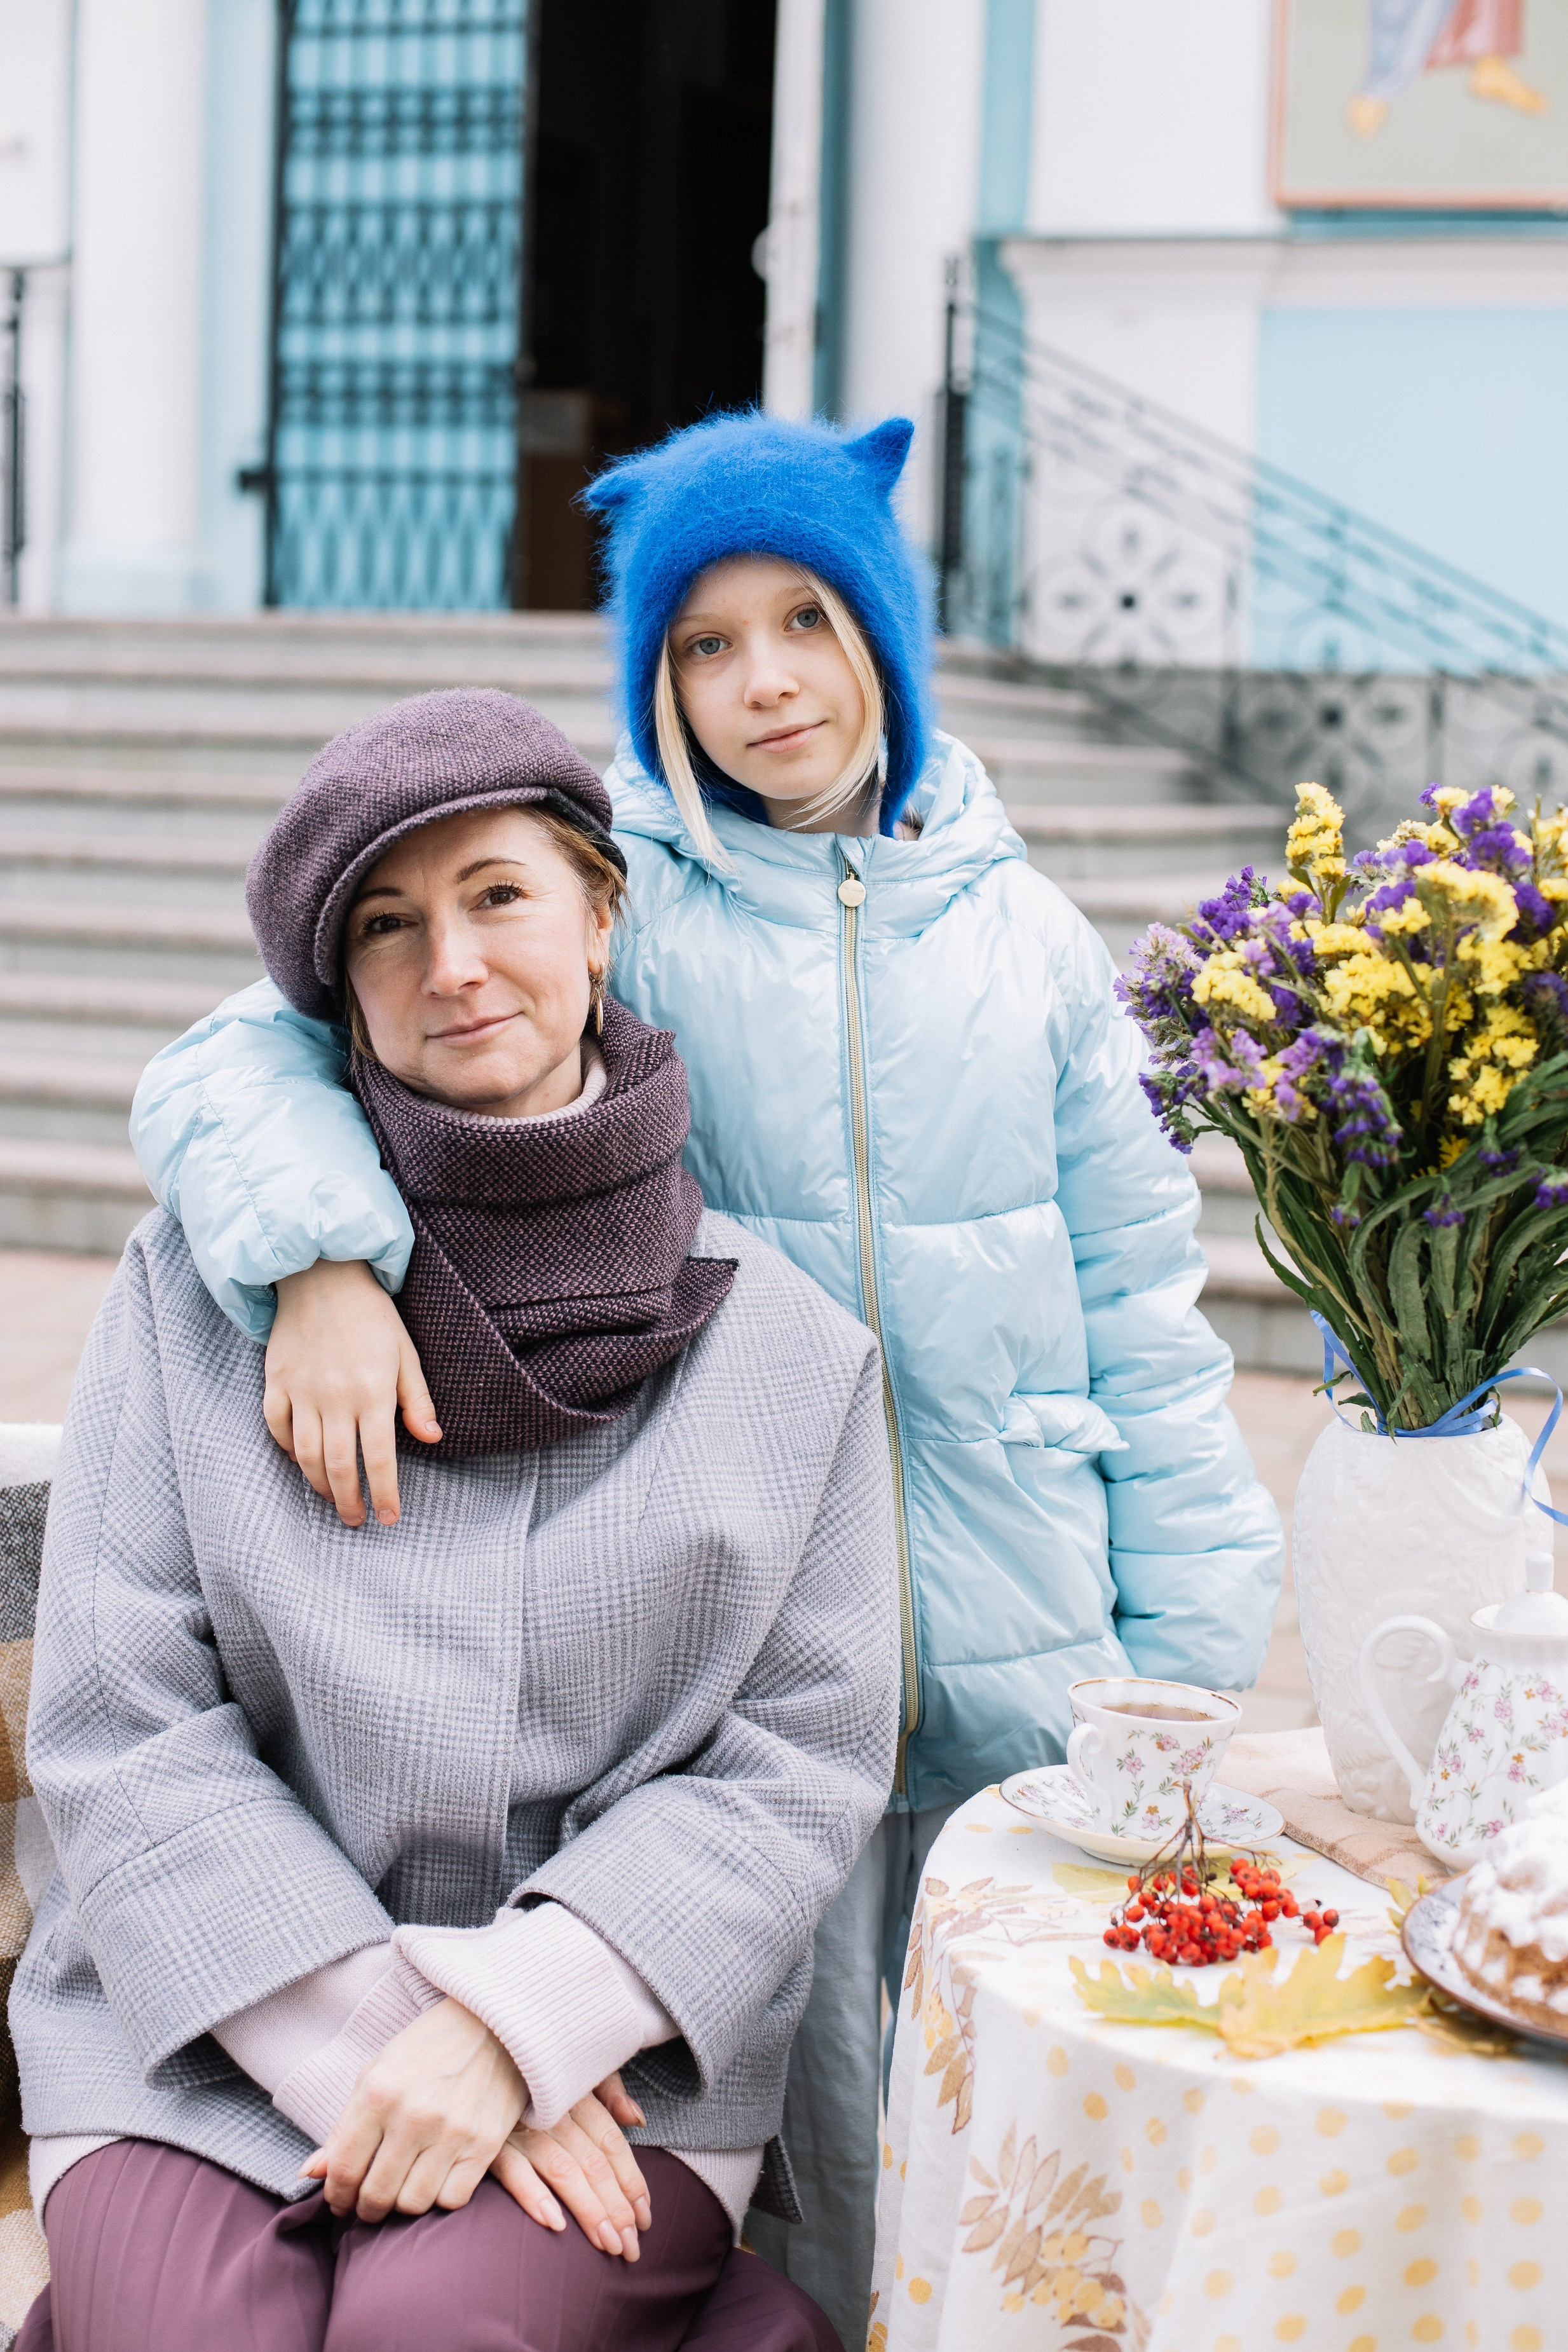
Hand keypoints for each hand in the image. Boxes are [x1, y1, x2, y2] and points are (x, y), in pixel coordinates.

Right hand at [266, 1259, 439, 1526]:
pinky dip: (287, 1449)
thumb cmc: (372, 1315)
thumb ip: (417, 1400)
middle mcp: (335, 1397)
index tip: (389, 1518)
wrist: (322, 1274)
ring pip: (306, 1455)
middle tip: (357, 1519)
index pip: (379, 1459)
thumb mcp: (405, 1353)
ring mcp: (301, 1390)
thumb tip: (433, 1440)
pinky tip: (300, 1460)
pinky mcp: (276, 1381)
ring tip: (331, 1497)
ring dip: (319, 1484)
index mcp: (373, 1392)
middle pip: (339, 1467)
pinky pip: (276, 1427)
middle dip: (349, 1501)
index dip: (384, 1494)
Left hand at [303, 1996, 523, 2223]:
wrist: (492, 2025)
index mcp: (378, 2092)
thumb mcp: (376, 2073)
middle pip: (376, 2194)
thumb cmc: (426, 2049)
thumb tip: (308, 2173)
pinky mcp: (484, 2143)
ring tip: (402, 2189)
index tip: (340, 2200)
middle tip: (369, 2203)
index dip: (336, 2195)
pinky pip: (451, 2199)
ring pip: (413, 2203)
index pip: (344, 2169)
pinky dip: (439, 2198)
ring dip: (402, 2205)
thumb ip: (344, 2127)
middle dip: (366, 2208)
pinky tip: (436, 2179)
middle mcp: (413, 2114)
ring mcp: (452, 2131)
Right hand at [489, 2075, 653, 2259]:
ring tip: (607, 2244)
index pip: (611, 2141)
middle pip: (593, 2163)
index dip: (631, 2180)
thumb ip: (607, 2089)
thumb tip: (637, 2119)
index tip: (645, 2216)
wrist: (472, 2061)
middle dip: (616, 2207)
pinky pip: (514, 2171)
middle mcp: (552, 2111)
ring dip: (588, 2210)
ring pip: (564, 2171)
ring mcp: (520, 2127)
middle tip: (631, 2246)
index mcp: (574, 2093)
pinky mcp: (489, 2143)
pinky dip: (535, 2196)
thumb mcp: (572, 2067)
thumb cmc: (526, 2072)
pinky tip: (556, 2223)